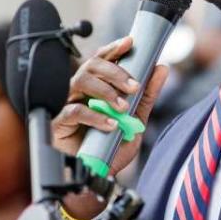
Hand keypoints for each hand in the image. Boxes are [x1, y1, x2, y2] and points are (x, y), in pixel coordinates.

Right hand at [53, 36, 168, 173]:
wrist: (100, 177)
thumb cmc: (112, 148)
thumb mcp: (136, 121)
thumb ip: (146, 96)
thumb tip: (161, 68)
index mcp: (97, 88)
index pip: (102, 60)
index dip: (114, 48)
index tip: (130, 42)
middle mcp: (80, 92)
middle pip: (91, 65)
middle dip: (114, 71)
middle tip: (134, 86)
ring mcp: (67, 105)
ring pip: (80, 81)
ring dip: (105, 91)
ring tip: (122, 107)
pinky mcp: (59, 124)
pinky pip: (74, 111)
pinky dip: (95, 116)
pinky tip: (111, 125)